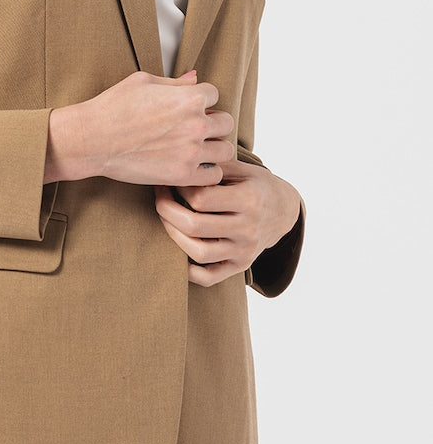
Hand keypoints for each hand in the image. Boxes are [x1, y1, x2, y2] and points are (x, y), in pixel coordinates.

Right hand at [44, 69, 233, 185]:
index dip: (201, 99)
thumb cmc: (114, 106)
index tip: (187, 107)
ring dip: (213, 148)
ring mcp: (191, 152)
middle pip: (226, 122)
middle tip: (194, 128)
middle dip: (212, 123)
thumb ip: (175, 82)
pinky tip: (190, 166)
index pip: (215, 94)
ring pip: (226, 150)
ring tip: (196, 148)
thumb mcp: (143, 82)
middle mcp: (196, 124)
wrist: (92, 139)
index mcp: (189, 98)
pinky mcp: (182, 175)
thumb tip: (195, 77)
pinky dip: (206, 172)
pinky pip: (214, 175)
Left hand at [154, 159, 300, 286]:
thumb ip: (213, 168)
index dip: (179, 189)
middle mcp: (248, 228)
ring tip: (166, 219)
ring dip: (173, 236)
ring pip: (198, 253)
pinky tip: (178, 251)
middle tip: (159, 198)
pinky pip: (209, 277)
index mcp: (249, 200)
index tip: (171, 180)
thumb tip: (177, 166)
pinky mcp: (240, 266)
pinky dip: (188, 270)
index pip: (201, 199)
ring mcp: (244, 250)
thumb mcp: (241, 168)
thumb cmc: (256, 184)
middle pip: (195, 226)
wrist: (284, 210)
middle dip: (167, 211)